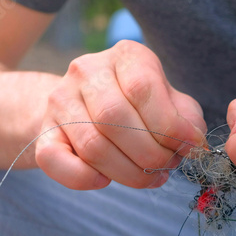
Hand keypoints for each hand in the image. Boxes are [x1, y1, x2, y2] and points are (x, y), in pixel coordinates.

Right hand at [36, 41, 205, 189]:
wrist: (86, 106)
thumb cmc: (140, 106)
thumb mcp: (170, 101)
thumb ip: (187, 118)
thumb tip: (192, 142)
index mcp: (126, 56)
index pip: (143, 88)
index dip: (169, 126)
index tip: (188, 148)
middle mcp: (88, 70)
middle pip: (115, 119)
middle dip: (150, 154)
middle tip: (166, 167)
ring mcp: (60, 100)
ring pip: (92, 145)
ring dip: (128, 173)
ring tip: (150, 177)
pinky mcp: (43, 131)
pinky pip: (55, 161)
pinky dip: (84, 179)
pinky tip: (106, 180)